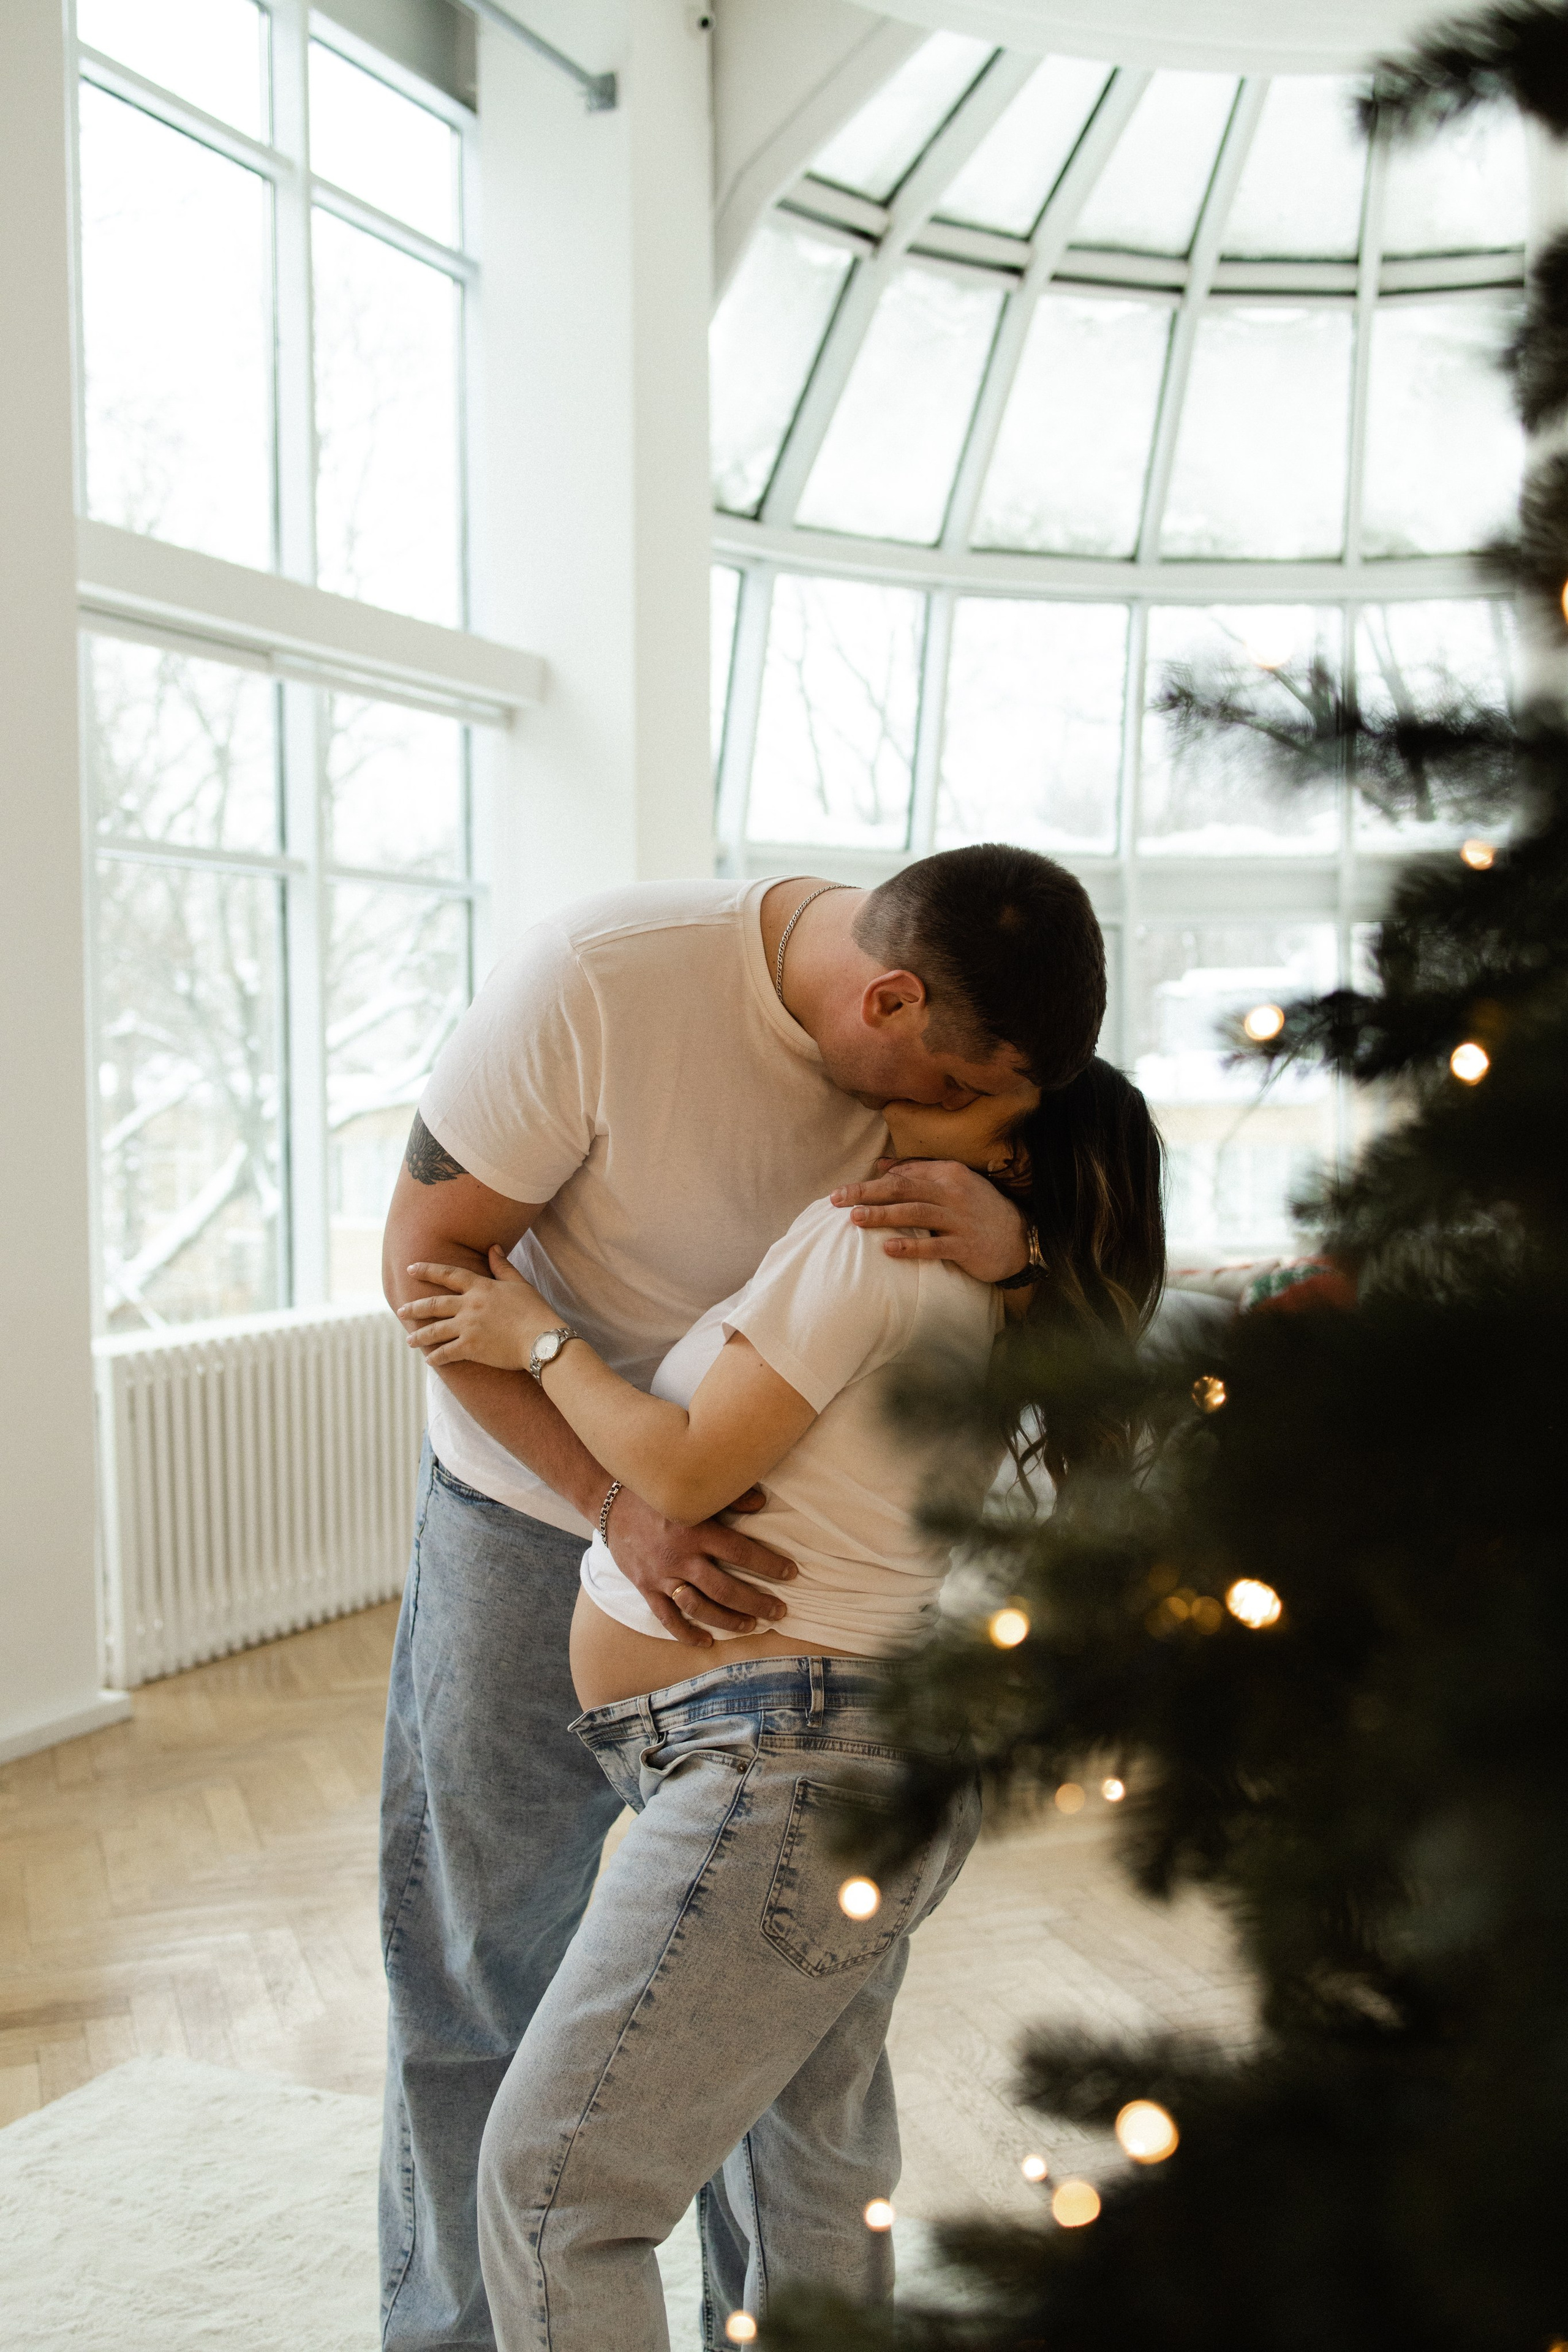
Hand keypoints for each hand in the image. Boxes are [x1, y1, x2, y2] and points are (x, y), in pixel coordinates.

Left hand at [398, 1252, 546, 1369]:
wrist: (541, 1338)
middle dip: (415, 1307)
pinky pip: (446, 1352)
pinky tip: (429, 1361)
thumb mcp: (519, 1283)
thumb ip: (502, 1265)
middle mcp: (469, 1305)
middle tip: (400, 1310)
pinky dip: (436, 1357)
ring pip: (435, 1330)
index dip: (428, 1270)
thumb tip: (493, 1246)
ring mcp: (468, 1326)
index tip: (411, 1268)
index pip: (448, 1275)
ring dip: (420, 1335)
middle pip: (434, 1304)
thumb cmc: (534, 1310)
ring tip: (409, 1340)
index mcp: (480, 1287)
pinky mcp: (470, 1347)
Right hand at [606, 1483, 797, 1644]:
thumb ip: (728, 1496)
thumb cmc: (657, 1494)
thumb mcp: (692, 1490)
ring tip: (752, 1625)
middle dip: (757, 1602)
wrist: (610, 1503)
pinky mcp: (646, 1588)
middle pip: (725, 1588)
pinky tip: (707, 1641)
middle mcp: (680, 1557)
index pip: (740, 1552)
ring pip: (700, 1607)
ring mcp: (661, 1576)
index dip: (769, 1565)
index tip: (791, 1573)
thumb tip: (762, 1503)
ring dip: (728, 1620)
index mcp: (696, 1529)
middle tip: (780, 1611)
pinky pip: (667, 1618)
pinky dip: (687, 1634)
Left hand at [831, 1159, 1028, 1282]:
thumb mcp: (953, 1183)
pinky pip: (933, 1246)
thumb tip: (882, 1166)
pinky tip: (888, 1249)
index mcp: (948, 1174)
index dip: (870, 1183)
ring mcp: (959, 1220)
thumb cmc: (978, 1209)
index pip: (903, 1175)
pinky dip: (910, 1246)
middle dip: (867, 1193)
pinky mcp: (965, 1246)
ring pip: (915, 1214)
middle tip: (836, 1199)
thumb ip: (919, 1172)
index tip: (842, 1191)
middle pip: (903, 1190)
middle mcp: (953, 1193)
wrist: (1020, 1237)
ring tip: (855, 1219)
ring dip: (883, 1216)